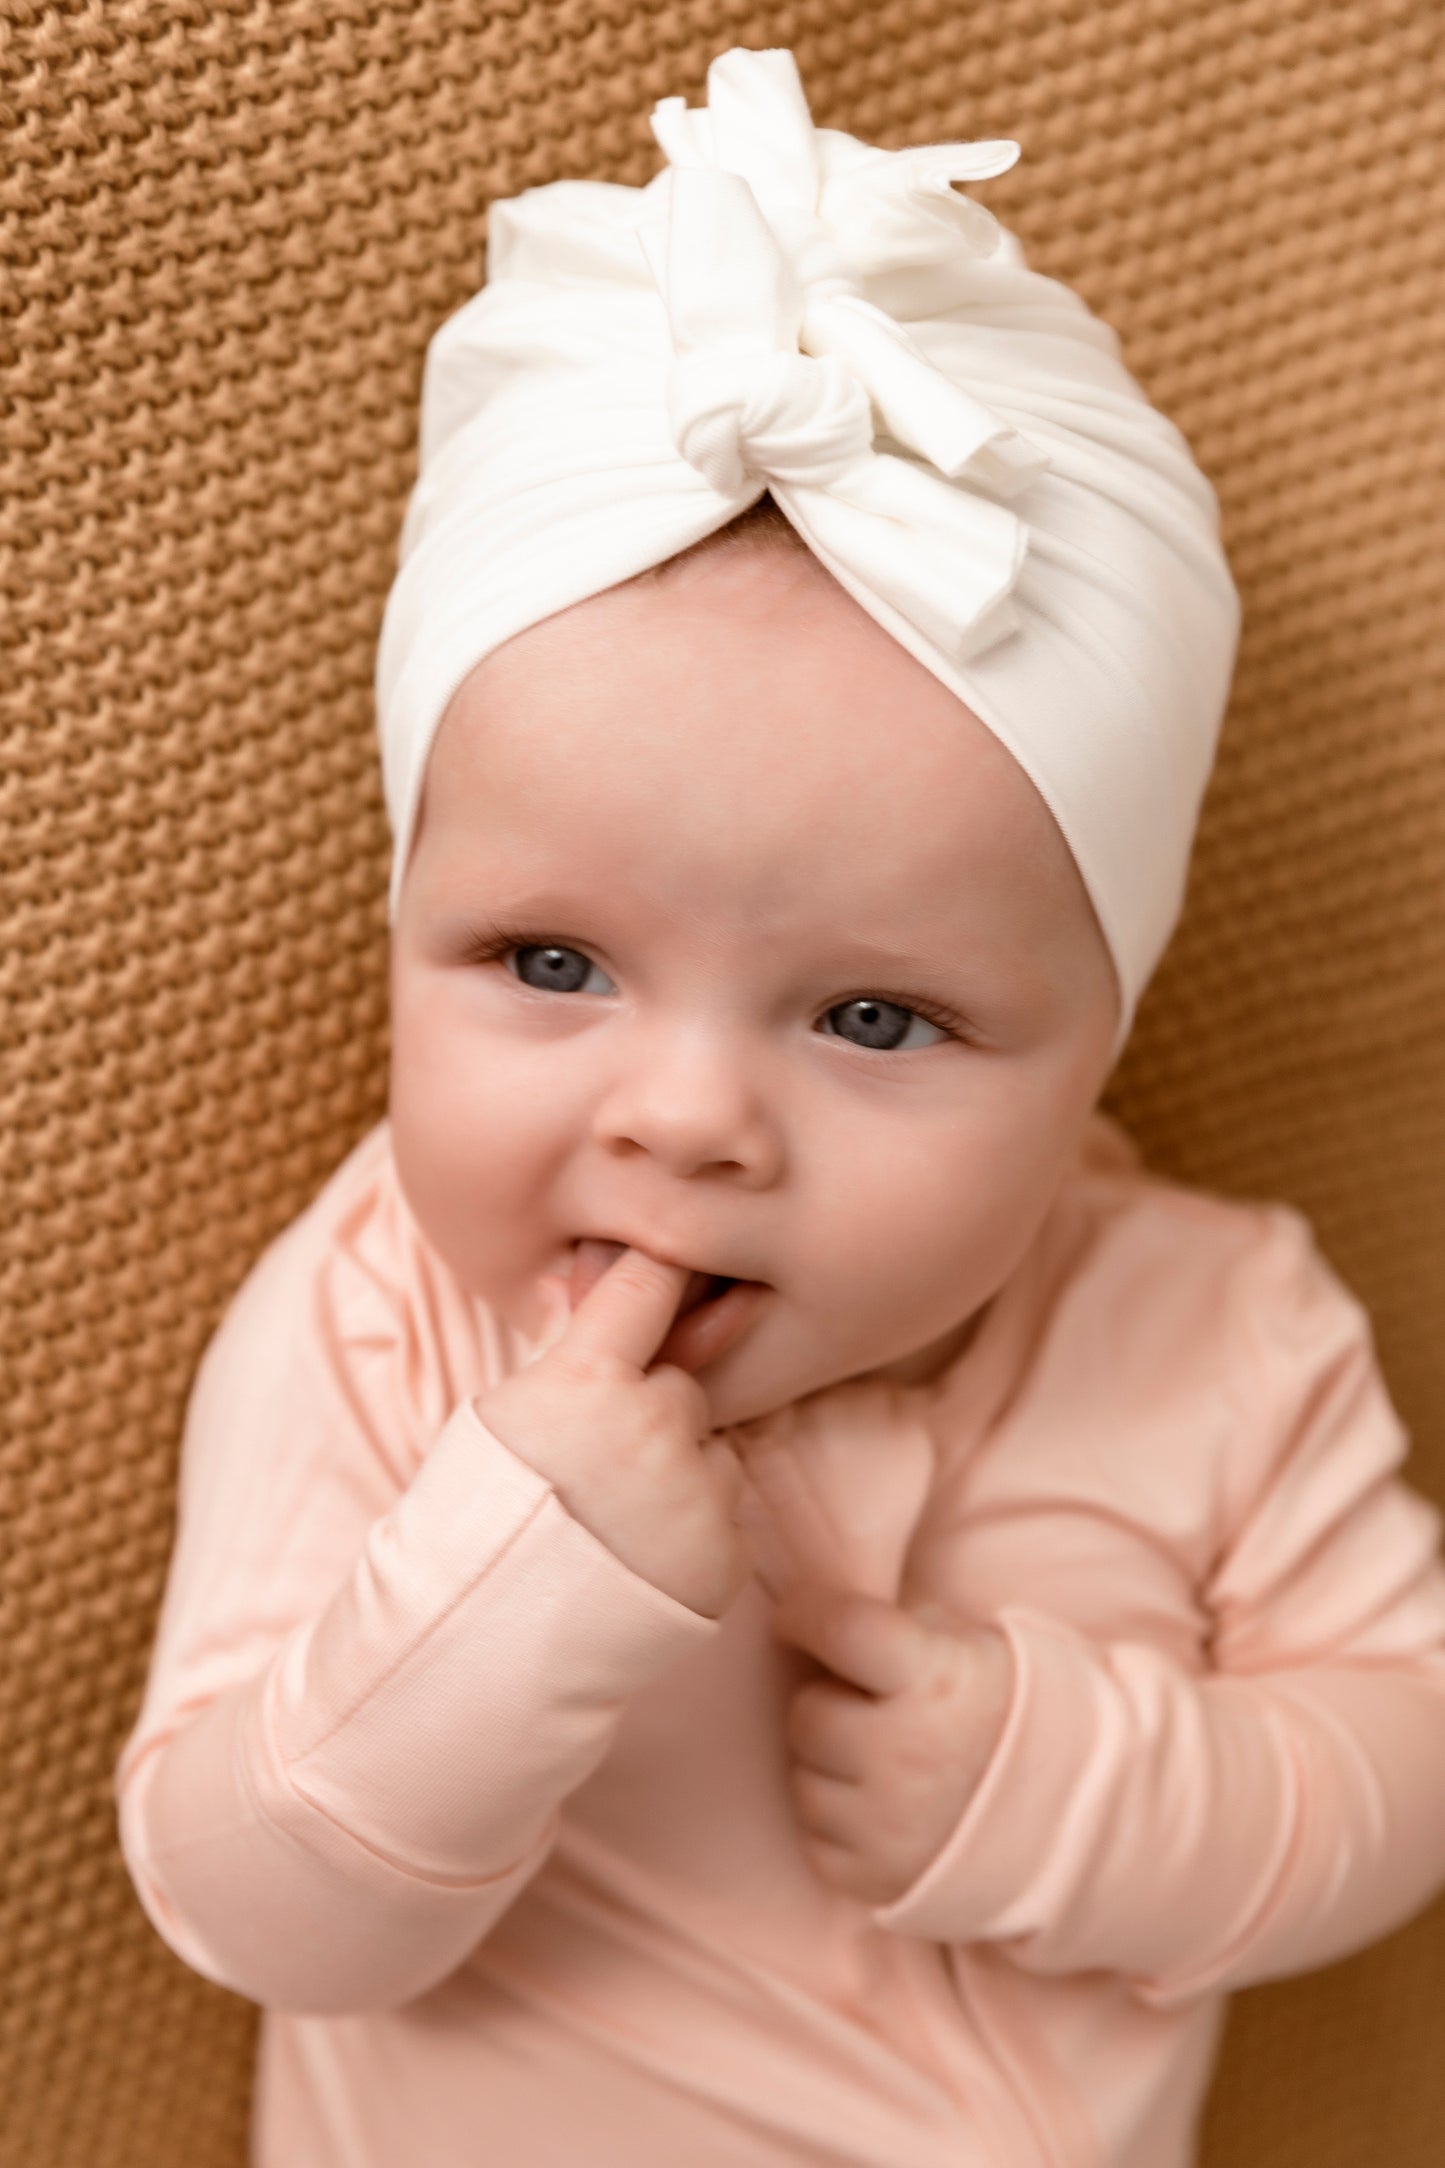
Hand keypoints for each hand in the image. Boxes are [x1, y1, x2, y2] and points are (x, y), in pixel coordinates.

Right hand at [473, 1247, 750, 1620]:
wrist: (482, 1646)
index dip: (657, 1275)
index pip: (649, 1284)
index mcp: (591, 1379)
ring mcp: (697, 1496)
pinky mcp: (725, 1557)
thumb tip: (592, 1277)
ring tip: (615, 1523)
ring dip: (680, 1474)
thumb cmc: (476, 1521)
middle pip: (680, 1386)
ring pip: (711, 1453)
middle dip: (651, 1414)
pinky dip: (691, 1533)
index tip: (672, 1265)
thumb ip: (566, 1353)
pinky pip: (723, 1517)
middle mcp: (655, 1426)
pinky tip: (638, 1559)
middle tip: (598, 1467)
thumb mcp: (501, 1414)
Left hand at [769, 1587, 1012, 1905]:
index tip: (792, 1617)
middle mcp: (907, 1753)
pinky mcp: (874, 1880)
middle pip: (809, 1714)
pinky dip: (837, 1820)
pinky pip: (816, 1836)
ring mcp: (890, 1825)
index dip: (805, 1614)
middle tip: (863, 1706)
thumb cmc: (1004, 1714)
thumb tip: (822, 1619)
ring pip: (805, 1779)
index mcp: (936, 1680)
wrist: (1068, 1819)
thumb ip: (901, 1628)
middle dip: (828, 1704)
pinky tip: (880, 1805)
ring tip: (880, 1760)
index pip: (841, 1629)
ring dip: (828, 1765)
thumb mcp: (973, 1647)